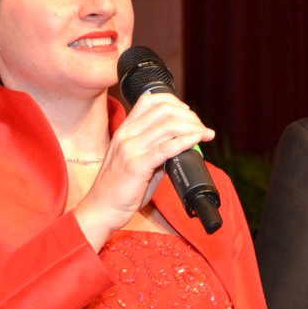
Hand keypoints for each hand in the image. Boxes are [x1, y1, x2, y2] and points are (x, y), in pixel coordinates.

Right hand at [75, 92, 214, 247]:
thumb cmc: (120, 188)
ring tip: (206, 135)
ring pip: (167, 126)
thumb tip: (183, 145)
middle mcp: (126, 134)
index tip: (189, 114)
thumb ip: (157, 150)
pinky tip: (196, 140)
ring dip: (193, 127)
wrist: (101, 208)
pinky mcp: (136, 166)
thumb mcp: (137, 161)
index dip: (175, 102)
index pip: (150, 100)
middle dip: (189, 116)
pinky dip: (184, 141)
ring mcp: (129, 149)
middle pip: (163, 110)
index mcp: (125, 129)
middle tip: (202, 128)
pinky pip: (165, 148)